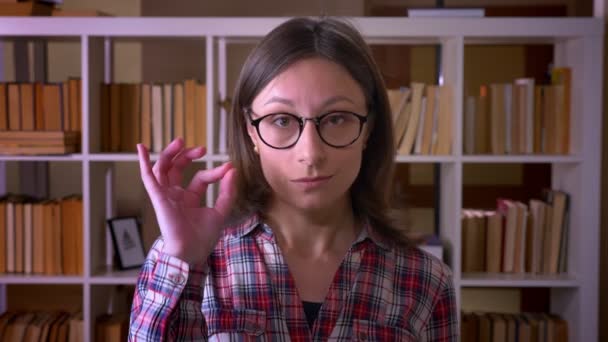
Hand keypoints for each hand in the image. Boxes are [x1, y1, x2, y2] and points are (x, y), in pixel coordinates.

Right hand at [137, 138, 236, 263]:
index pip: (200, 177)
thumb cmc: (203, 238)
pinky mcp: (158, 198)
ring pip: (162, 168)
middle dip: (187, 155)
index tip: (228, 169)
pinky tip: (141, 148)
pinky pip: (148, 178)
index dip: (214, 172)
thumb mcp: (221, 211)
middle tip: (201, 148)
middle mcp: (175, 195)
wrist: (192, 252)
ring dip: (169, 153)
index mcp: (189, 198)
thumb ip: (227, 191)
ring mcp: (165, 195)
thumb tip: (232, 170)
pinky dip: (143, 162)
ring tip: (180, 141)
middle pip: (176, 168)